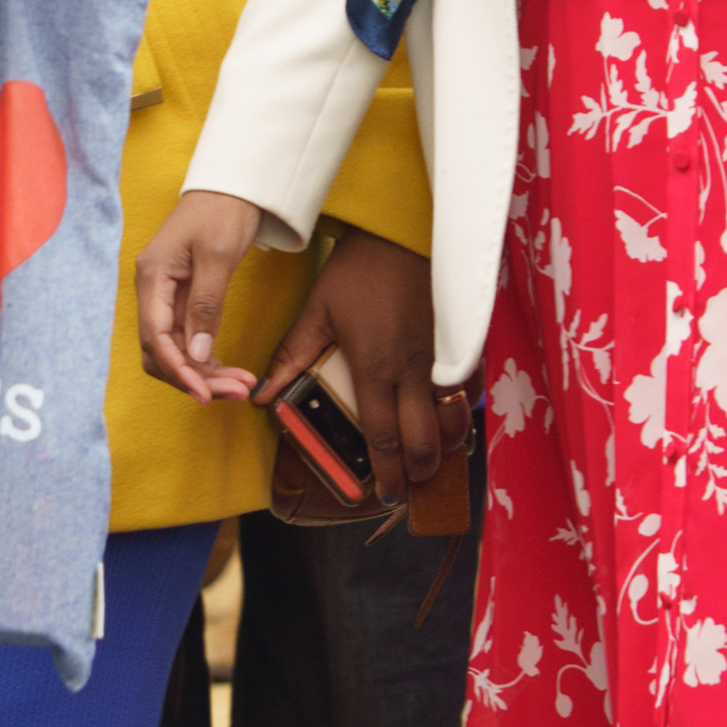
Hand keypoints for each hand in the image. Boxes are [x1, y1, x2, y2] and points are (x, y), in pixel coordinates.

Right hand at [135, 181, 283, 404]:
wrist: (231, 185)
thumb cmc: (223, 210)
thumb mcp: (218, 256)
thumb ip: (206, 305)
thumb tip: (199, 354)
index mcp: (152, 277)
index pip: (155, 338)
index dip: (178, 370)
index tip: (205, 393)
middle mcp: (152, 290)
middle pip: (161, 351)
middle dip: (195, 377)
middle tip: (236, 391)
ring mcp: (165, 295)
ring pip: (175, 350)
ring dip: (205, 373)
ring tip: (241, 386)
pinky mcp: (182, 299)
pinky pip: (187, 339)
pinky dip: (208, 359)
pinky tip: (231, 371)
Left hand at [269, 219, 459, 507]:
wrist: (401, 233)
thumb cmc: (355, 272)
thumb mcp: (316, 312)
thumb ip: (291, 357)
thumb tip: (261, 396)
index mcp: (374, 367)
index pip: (382, 435)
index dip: (384, 470)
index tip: (383, 493)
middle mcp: (411, 369)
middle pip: (423, 438)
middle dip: (418, 470)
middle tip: (407, 489)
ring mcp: (438, 357)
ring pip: (449, 418)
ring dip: (442, 445)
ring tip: (430, 463)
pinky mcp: (456, 343)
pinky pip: (465, 388)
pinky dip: (459, 410)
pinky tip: (450, 421)